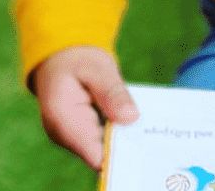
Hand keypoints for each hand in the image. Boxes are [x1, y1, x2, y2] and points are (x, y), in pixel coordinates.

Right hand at [31, 45, 139, 169]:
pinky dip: (120, 131)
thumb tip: (131, 118)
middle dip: (127, 144)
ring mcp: (72, 138)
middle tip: (154, 129)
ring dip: (125, 136)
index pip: (95, 155)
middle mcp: (64, 136)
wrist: (60, 60)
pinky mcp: (82, 135)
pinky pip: (104, 139)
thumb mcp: (98, 69)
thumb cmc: (79, 61)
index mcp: (63, 120)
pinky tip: (137, 120)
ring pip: (105, 148)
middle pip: (102, 154)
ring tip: (150, 124)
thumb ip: (113, 93)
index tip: (144, 139)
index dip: (120, 152)